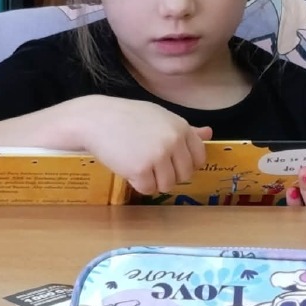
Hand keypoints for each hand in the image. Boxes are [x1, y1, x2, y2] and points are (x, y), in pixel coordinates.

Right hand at [67, 96, 210, 194]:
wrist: (96, 119)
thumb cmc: (127, 117)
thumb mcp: (160, 117)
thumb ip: (186, 129)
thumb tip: (209, 133)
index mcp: (181, 127)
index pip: (199, 157)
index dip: (186, 164)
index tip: (172, 163)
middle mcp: (173, 141)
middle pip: (185, 174)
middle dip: (170, 175)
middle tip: (151, 165)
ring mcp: (158, 155)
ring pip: (167, 185)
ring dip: (154, 181)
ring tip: (139, 166)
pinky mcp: (141, 169)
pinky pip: (148, 189)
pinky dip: (138, 184)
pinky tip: (128, 169)